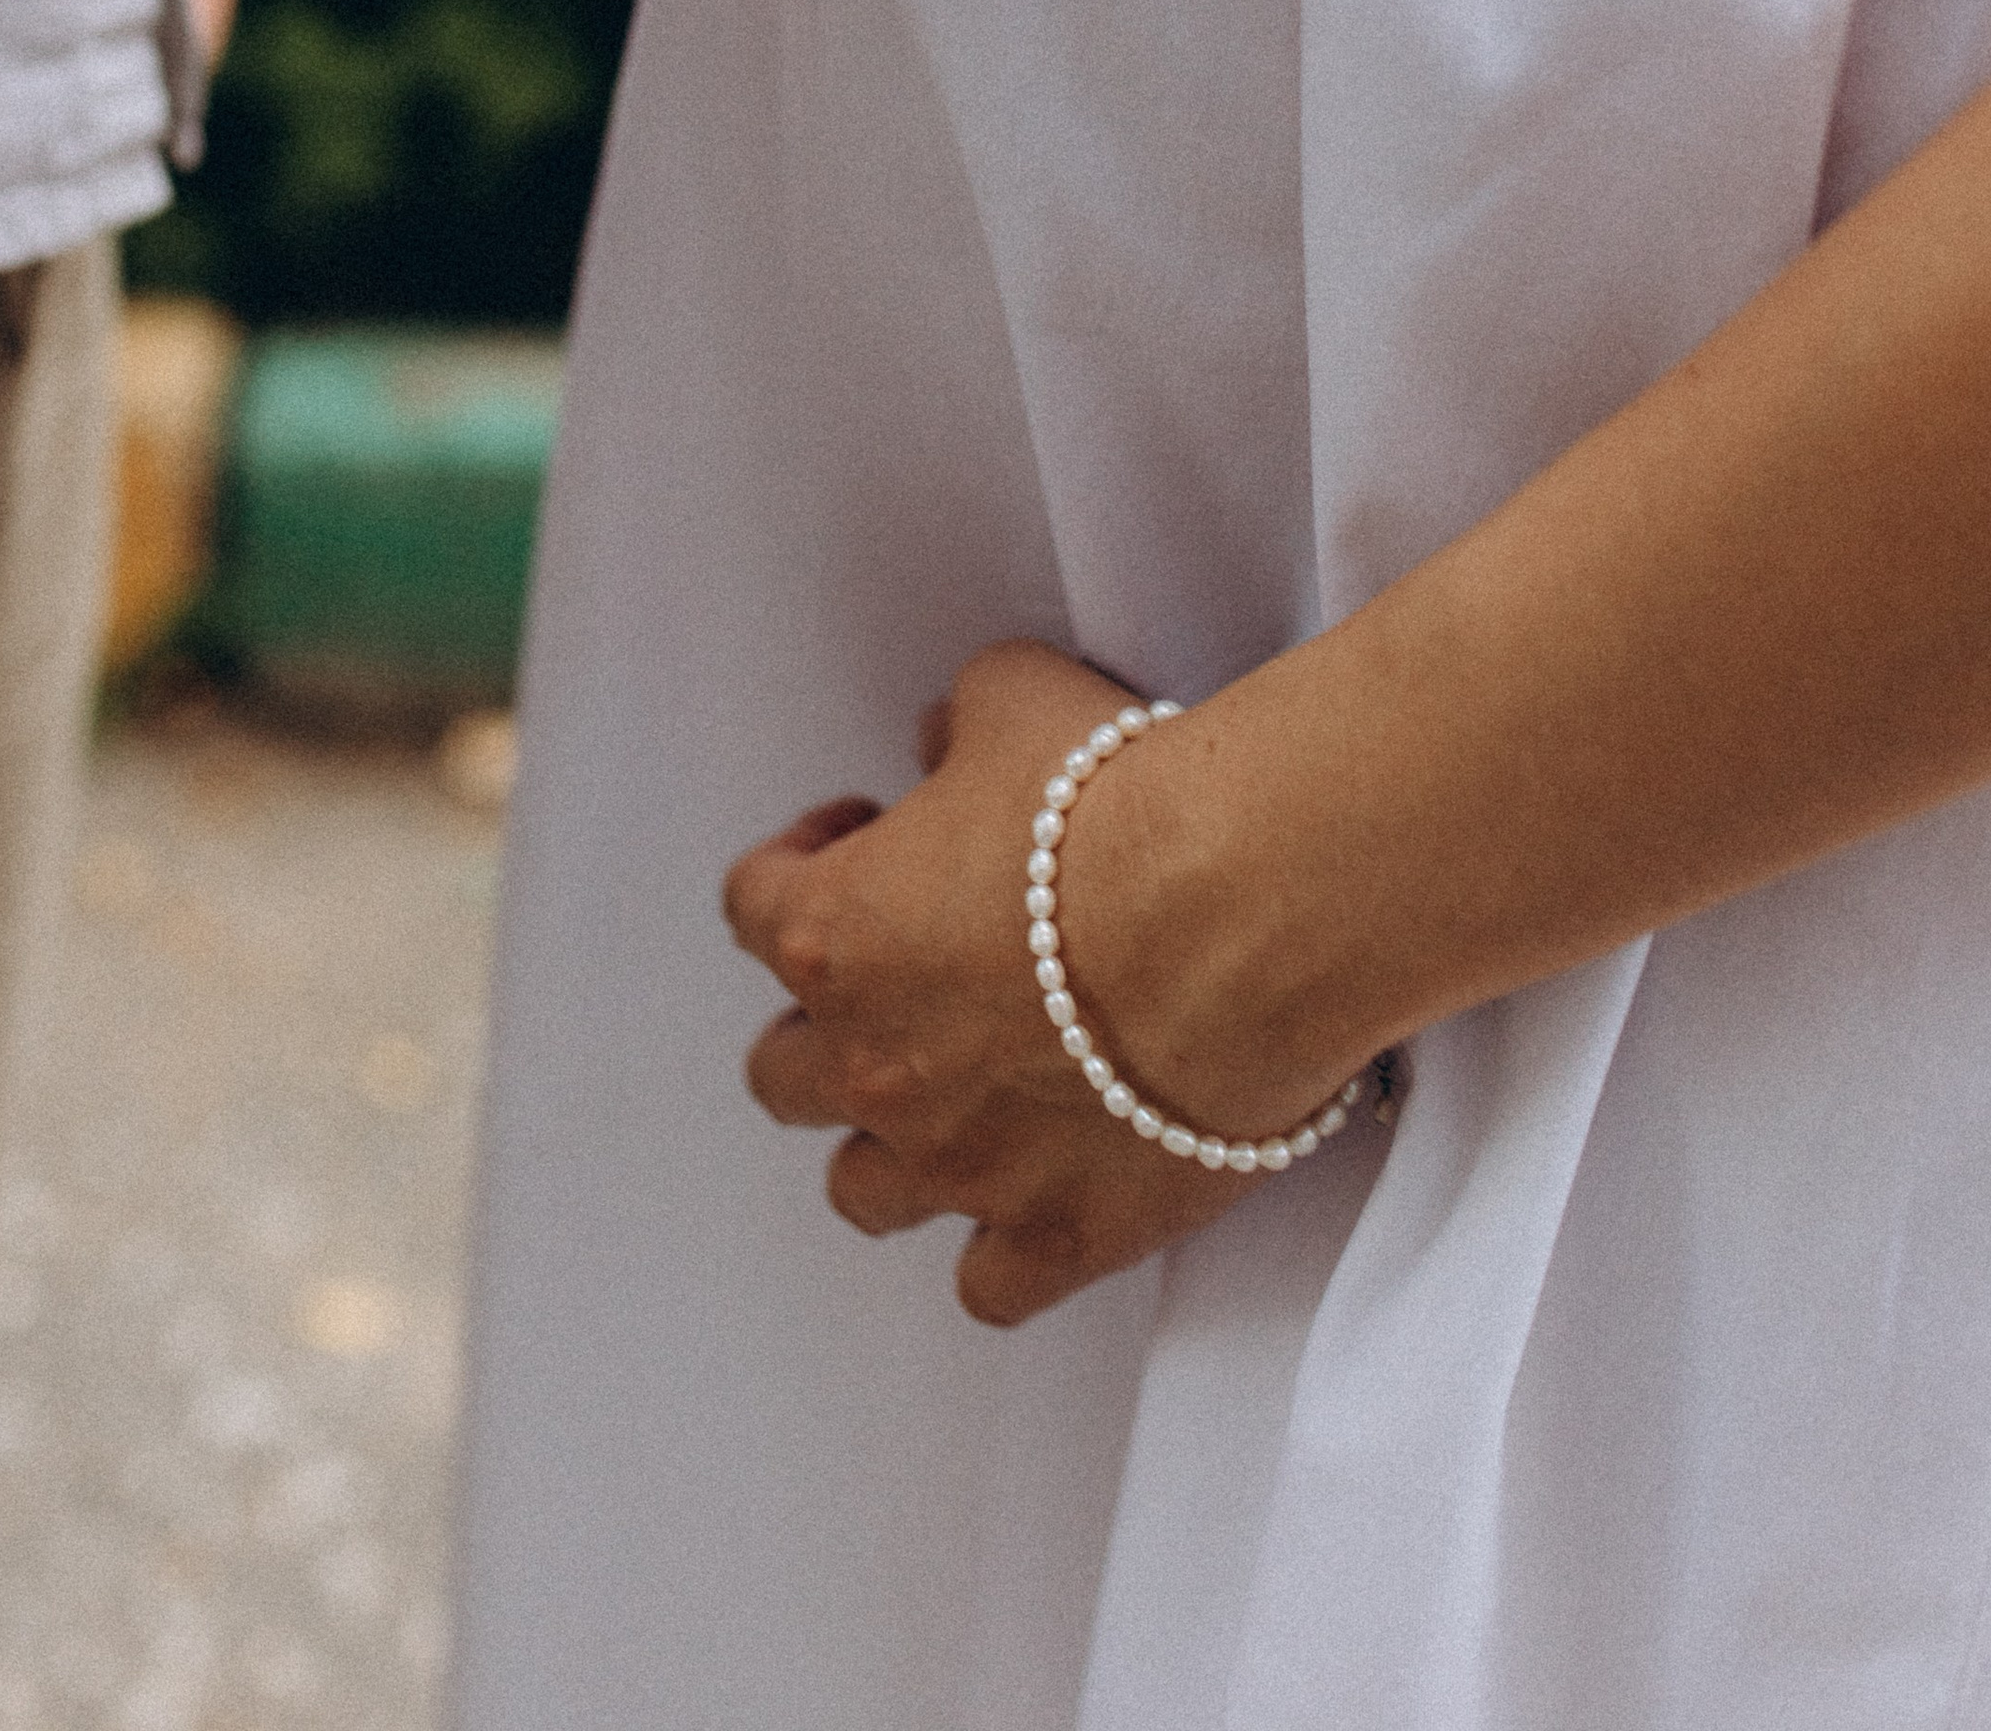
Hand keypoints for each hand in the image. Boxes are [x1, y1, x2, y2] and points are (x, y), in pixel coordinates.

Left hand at [723, 639, 1354, 1328]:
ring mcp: (959, 1165)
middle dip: (826, 1023)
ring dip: (892, 1147)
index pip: (752, 904)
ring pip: (862, 1192)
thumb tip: (946, 743)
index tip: (857, 841)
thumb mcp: (1014, 700)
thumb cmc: (1120, 806)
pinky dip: (1002, 1252)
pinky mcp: (1058, 1234)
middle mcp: (874, 1063)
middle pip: (783, 1073)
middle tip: (901, 981)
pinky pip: (990, 1290)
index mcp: (839, 933)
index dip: (799, 865)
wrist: (1238, 917)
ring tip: (956, 1098)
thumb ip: (958, 724)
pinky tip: (1037, 1198)